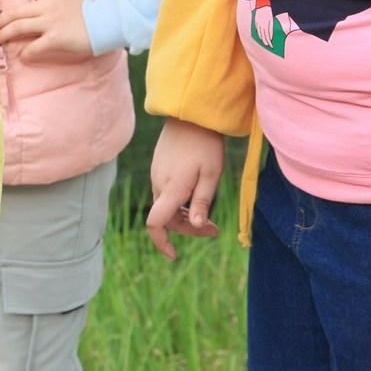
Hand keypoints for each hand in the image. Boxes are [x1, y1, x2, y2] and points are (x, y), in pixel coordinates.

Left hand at [0, 0, 94, 60]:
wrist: (108, 22)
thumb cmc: (94, 8)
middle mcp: (46, 6)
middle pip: (14, 11)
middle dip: (0, 20)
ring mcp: (50, 22)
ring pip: (18, 27)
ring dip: (6, 35)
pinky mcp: (55, 39)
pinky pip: (34, 47)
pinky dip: (26, 53)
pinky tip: (23, 57)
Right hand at [145, 119, 224, 261]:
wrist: (190, 114)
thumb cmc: (205, 144)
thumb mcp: (211, 175)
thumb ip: (201, 202)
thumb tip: (196, 226)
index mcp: (171, 189)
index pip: (156, 223)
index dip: (162, 243)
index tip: (174, 256)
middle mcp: (159, 184)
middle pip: (166, 218)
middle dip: (188, 229)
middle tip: (214, 229)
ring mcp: (157, 174)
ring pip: (166, 206)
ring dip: (184, 216)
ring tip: (209, 215)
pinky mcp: (159, 167)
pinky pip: (166, 193)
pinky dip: (179, 203)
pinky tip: (197, 196)